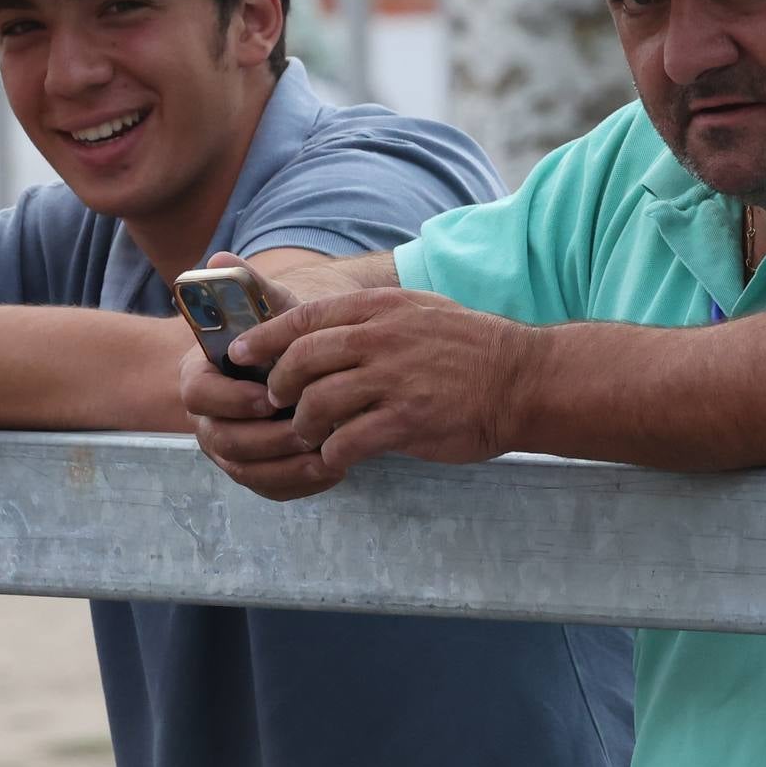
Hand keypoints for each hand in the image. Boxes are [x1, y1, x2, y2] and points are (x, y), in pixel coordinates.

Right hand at [179, 253, 336, 501]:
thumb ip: (249, 288)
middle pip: (224, 441)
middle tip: (311, 430)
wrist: (303, 363)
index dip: (232, 399)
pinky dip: (301, 483)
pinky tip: (336, 468)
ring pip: (247, 471)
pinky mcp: (257, 471)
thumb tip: (220, 259)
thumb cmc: (284, 334)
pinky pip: (271, 487)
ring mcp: (231, 449)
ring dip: (288, 466)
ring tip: (330, 452)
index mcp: (202, 375)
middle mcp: (209, 418)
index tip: (271, 396)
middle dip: (268, 439)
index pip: (197, 393)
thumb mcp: (272, 309)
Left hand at [251, 288, 532, 471]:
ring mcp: (394, 380)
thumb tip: (326, 333)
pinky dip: (332, 453)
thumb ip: (375, 318)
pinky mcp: (406, 420)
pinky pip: (347, 440)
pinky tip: (338, 458)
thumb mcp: (422, 312)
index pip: (306, 317)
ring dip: (304, 425)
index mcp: (383, 308)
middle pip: (302, 360)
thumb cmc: (474, 349)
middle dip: (279, 385)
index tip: (241, 353)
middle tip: (278, 402)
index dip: (266, 337)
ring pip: (317, 403)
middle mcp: (383, 339)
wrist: (523, 381)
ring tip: (311, 435)